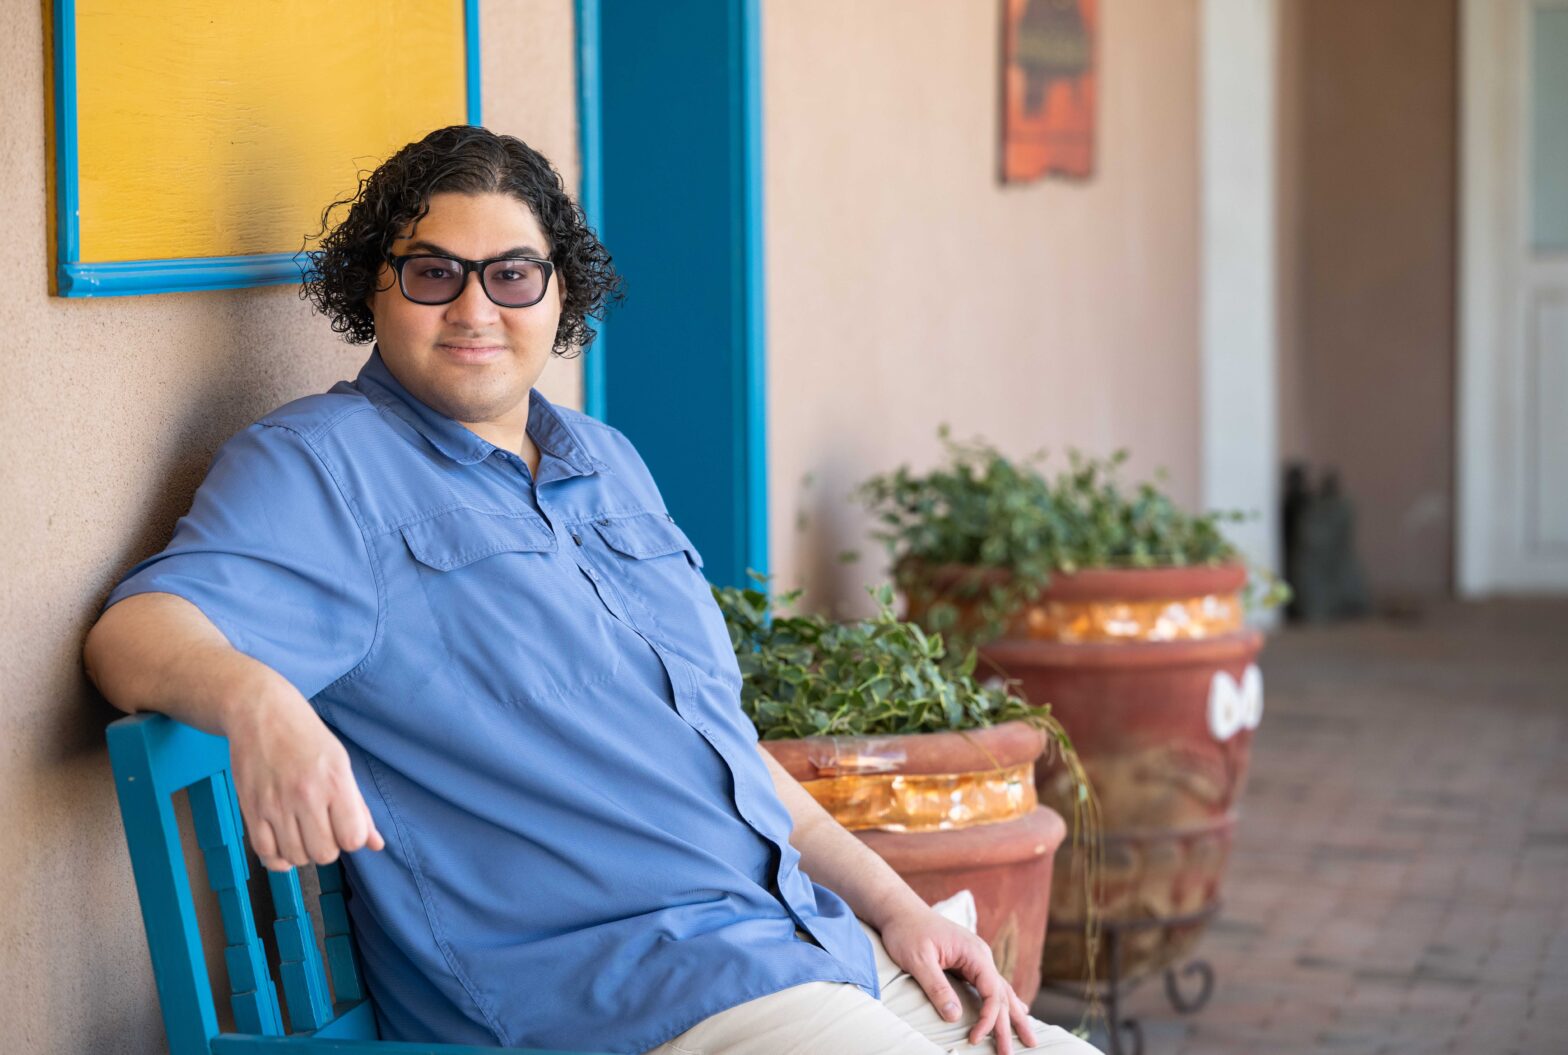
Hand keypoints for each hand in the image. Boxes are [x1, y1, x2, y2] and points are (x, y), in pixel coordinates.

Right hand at [224, 676, 384, 871]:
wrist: (261, 713)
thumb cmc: (305, 736)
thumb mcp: (342, 764)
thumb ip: (359, 808)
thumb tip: (376, 844)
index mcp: (335, 781)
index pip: (352, 839)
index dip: (351, 839)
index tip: (344, 827)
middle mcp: (306, 795)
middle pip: (324, 853)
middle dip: (328, 848)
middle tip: (322, 829)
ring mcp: (276, 804)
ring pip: (296, 857)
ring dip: (302, 852)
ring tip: (301, 832)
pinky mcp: (251, 809)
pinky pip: (265, 853)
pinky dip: (277, 857)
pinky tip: (283, 843)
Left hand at [877, 905, 1036, 1054]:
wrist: (900, 910)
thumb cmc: (907, 931)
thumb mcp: (918, 959)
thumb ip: (937, 986)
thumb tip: (954, 1017)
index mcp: (974, 953)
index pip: (992, 992)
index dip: (988, 1019)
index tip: (975, 1038)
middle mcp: (980, 956)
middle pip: (1002, 994)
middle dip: (1009, 1025)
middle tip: (1011, 1054)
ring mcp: (976, 959)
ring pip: (1001, 990)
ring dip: (1014, 1015)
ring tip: (1029, 1039)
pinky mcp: (968, 962)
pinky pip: (990, 986)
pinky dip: (1004, 1002)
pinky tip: (1017, 1009)